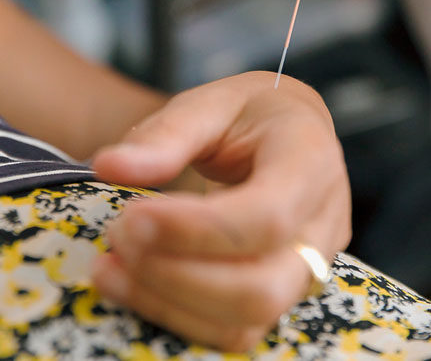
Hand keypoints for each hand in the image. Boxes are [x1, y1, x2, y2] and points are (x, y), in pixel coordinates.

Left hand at [91, 71, 350, 351]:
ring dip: (168, 303)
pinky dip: (178, 314)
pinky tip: (134, 283)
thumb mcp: (210, 103)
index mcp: (311, 161)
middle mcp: (322, 222)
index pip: (267, 216)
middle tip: (117, 239)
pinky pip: (236, 328)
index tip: (130, 216)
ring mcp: (310, 263)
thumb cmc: (252, 112)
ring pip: (247, 321)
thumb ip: (164, 134)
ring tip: (110, 267)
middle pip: (262, 287)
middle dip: (176, 276)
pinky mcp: (285, 289)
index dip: (195, 230)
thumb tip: (108, 166)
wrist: (287, 129)